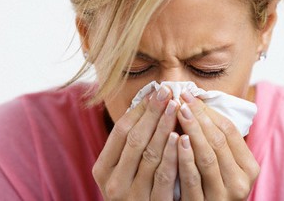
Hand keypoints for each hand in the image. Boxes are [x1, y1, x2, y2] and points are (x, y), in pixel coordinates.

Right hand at [92, 86, 180, 200]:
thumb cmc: (132, 186)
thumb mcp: (122, 167)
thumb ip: (129, 143)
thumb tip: (147, 104)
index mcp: (103, 169)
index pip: (120, 131)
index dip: (138, 110)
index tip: (154, 93)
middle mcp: (114, 183)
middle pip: (136, 139)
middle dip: (153, 113)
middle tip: (167, 92)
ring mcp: (132, 196)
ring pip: (150, 154)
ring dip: (164, 127)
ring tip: (175, 106)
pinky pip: (164, 176)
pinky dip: (173, 154)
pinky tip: (180, 135)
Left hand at [176, 91, 259, 199]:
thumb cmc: (212, 182)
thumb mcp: (223, 162)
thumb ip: (216, 138)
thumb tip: (196, 103)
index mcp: (249, 167)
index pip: (229, 130)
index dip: (209, 111)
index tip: (191, 95)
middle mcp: (240, 182)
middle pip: (218, 140)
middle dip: (199, 116)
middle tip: (183, 98)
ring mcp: (222, 196)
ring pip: (207, 157)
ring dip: (193, 130)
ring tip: (180, 111)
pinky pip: (193, 178)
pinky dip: (185, 157)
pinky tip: (177, 139)